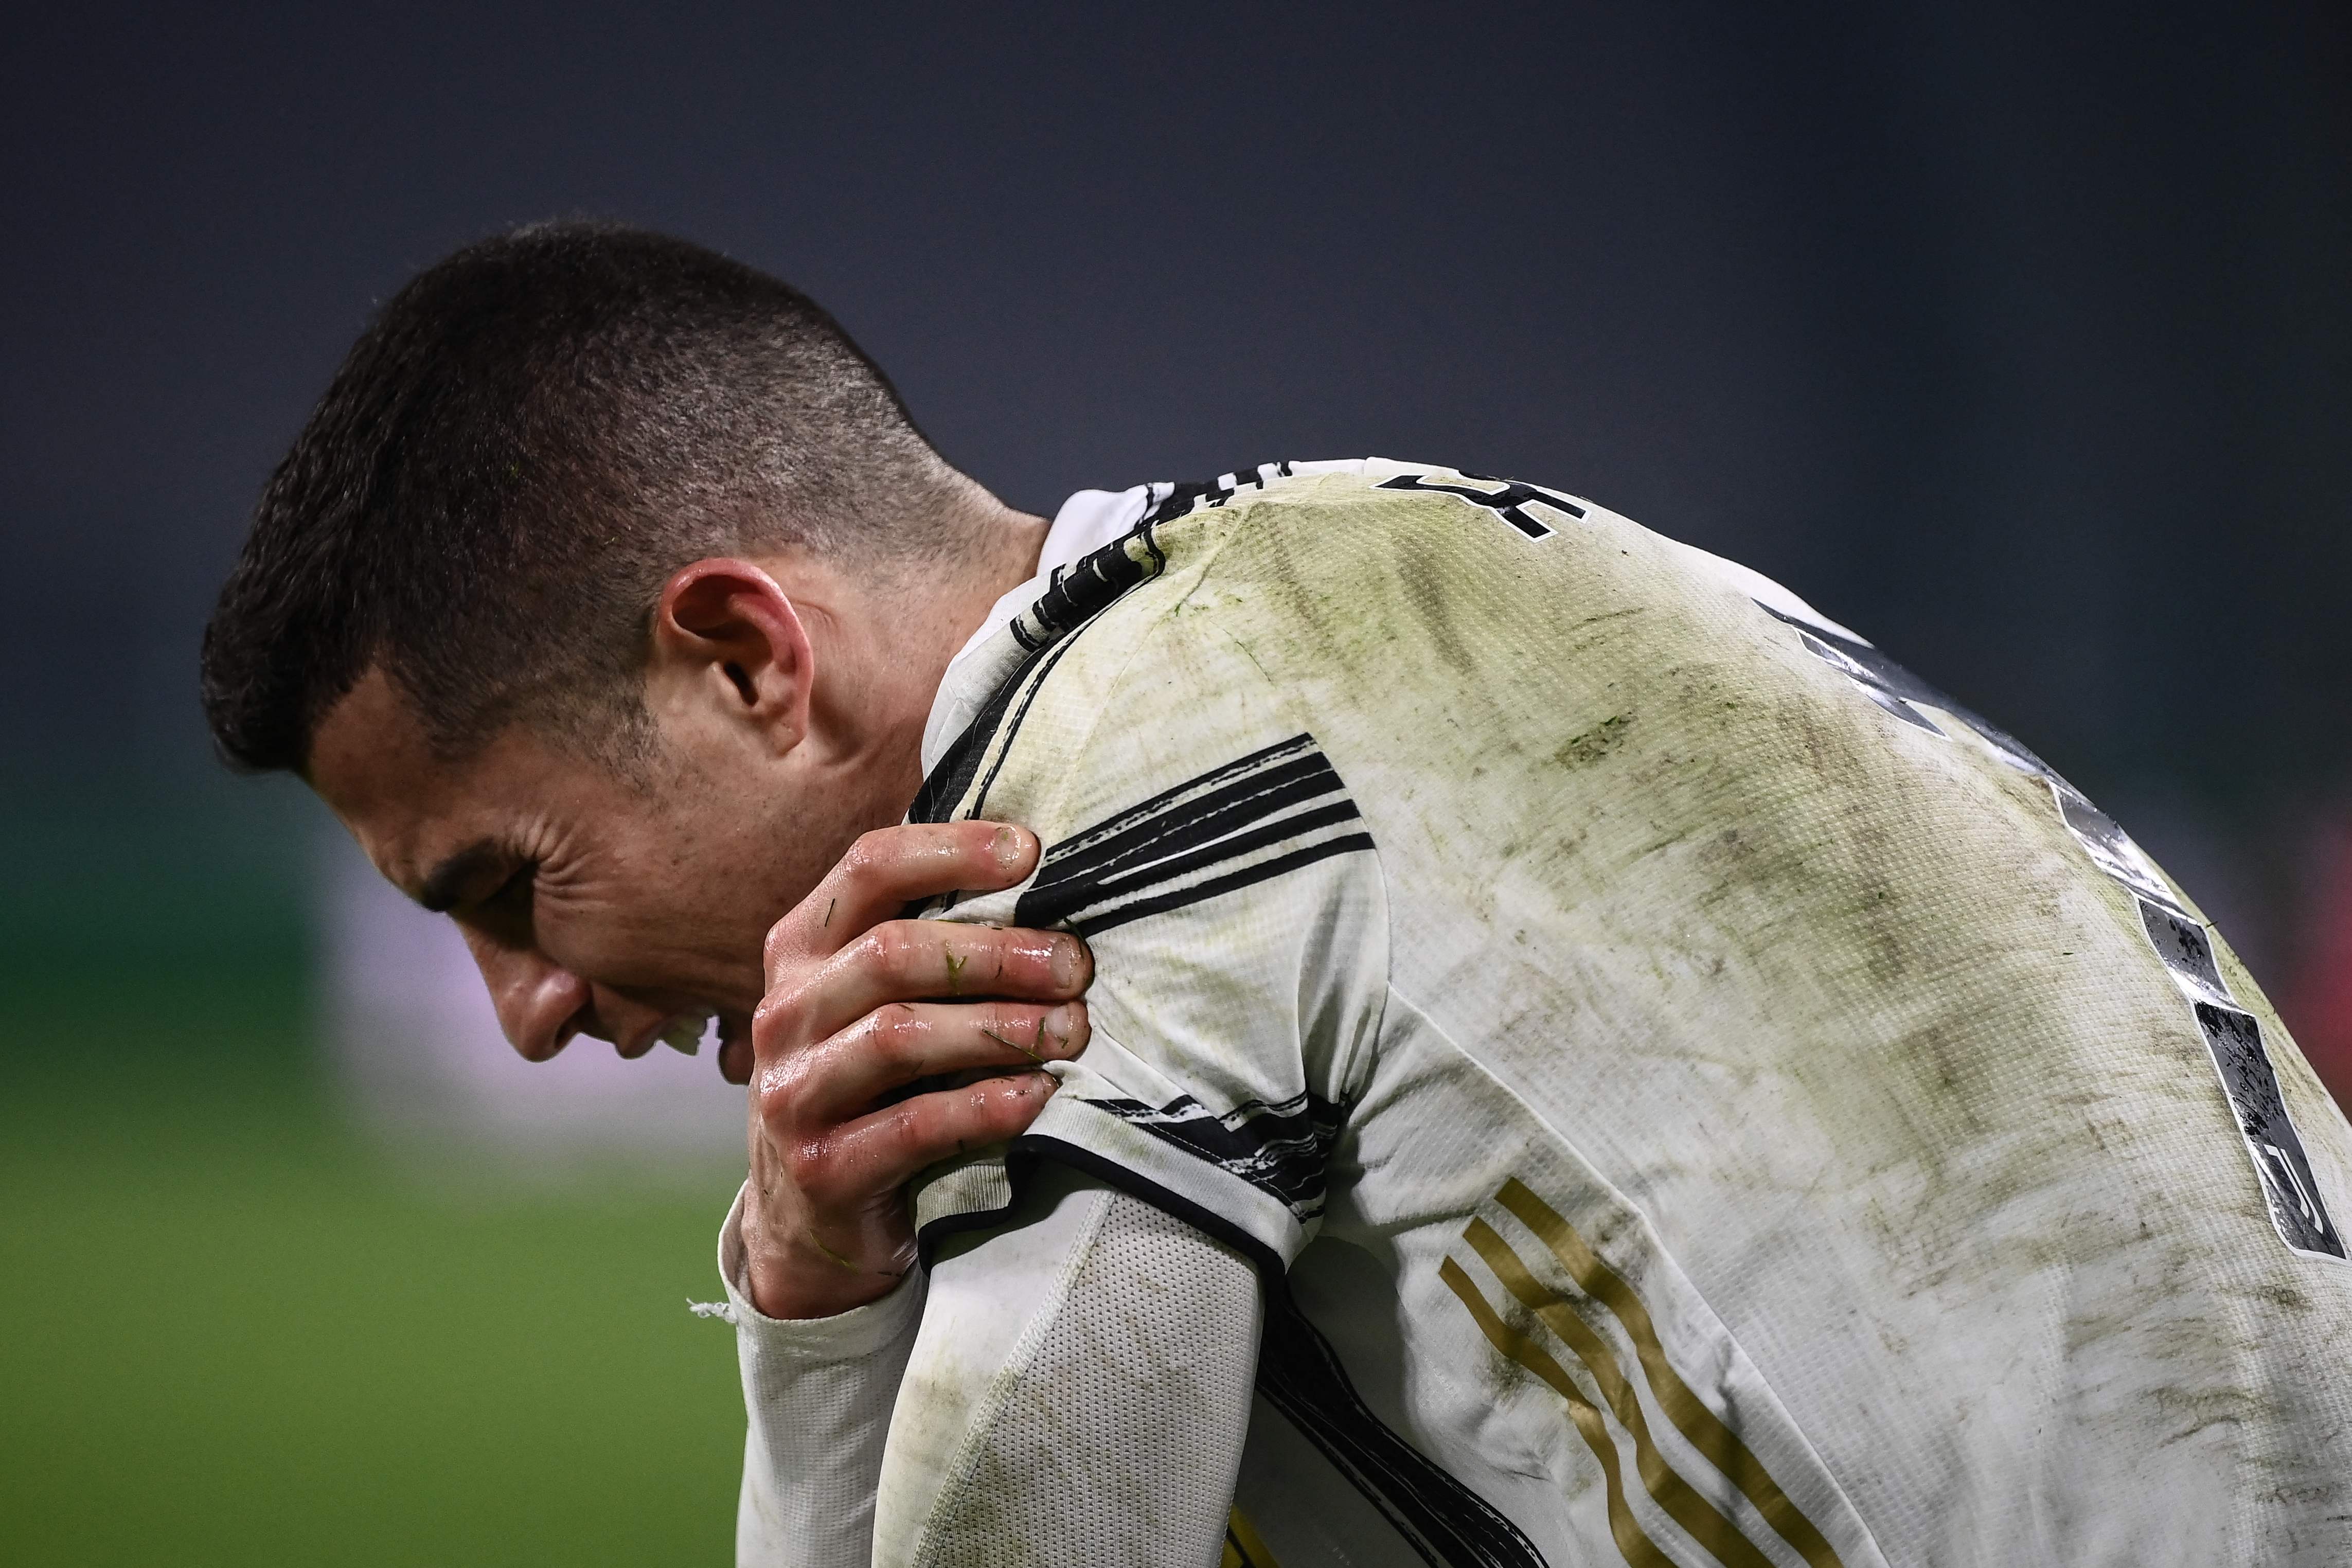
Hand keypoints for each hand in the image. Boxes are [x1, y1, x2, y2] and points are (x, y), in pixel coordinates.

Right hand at [740, 821, 1091, 1318]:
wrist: (809, 1223)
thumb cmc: (870, 1086)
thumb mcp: (874, 1002)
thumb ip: (928, 942)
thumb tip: (1037, 874)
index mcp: (799, 950)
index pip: (867, 869)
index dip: (950, 850)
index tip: (1032, 852)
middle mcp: (784, 1011)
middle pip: (891, 953)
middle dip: (997, 952)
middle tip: (1074, 965)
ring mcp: (794, 1091)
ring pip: (899, 1034)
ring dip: (1000, 1026)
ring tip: (1071, 1029)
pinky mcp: (823, 1167)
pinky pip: (915, 1125)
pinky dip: (986, 1105)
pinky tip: (1039, 1095)